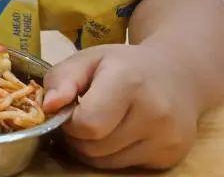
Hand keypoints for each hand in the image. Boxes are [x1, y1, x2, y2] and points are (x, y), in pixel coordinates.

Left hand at [44, 44, 197, 168]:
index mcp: (129, 81)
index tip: (72, 108)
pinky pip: (125, 167)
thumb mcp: (89, 59)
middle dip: (78, 136)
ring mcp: (167, 138)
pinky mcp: (171, 157)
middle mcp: (154, 112)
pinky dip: (113, 154)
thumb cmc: (124, 65)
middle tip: (82, 118)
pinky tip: (120, 133)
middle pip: (93, 147)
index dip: (70, 121)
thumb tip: (47, 106)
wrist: (178, 75)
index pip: (87, 124)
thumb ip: (62, 78)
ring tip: (99, 125)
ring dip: (93, 149)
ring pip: (106, 163)